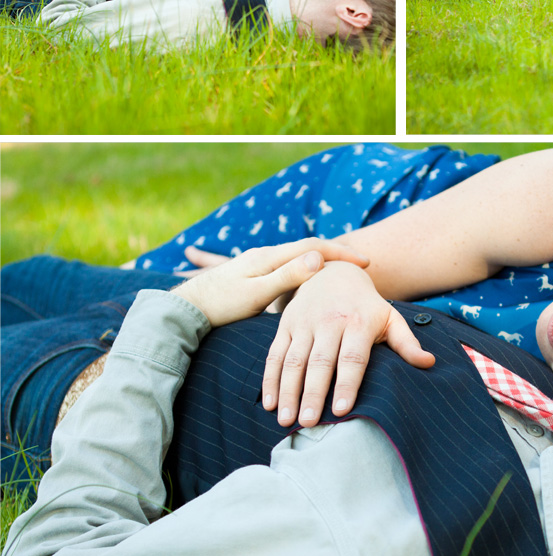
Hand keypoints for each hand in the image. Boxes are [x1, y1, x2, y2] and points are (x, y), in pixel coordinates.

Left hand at [172, 240, 368, 327]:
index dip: (342, 253)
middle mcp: (266, 256)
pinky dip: (305, 269)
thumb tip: (318, 259)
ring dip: (322, 261)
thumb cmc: (220, 305)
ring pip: (298, 258)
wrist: (184, 308)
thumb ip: (287, 277)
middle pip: (309, 249)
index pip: (314, 247)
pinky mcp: (252, 275)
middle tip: (360, 264)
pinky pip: (287, 268)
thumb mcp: (256, 294)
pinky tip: (307, 275)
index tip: (365, 263)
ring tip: (342, 271)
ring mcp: (258, 264)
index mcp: (270, 258)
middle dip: (336, 254)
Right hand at [263, 261, 434, 427]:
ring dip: (288, 391)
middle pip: (319, 362)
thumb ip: (407, 342)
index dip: (347, 383)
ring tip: (286, 419)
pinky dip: (270, 379)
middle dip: (312, 394)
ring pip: (293, 360)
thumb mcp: (390, 317)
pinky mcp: (285, 324)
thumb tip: (429, 363)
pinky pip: (275, 354)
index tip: (342, 410)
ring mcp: (304, 323)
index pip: (352, 357)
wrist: (333, 271)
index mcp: (357, 322)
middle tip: (309, 423)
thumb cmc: (366, 304)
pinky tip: (269, 402)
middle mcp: (328, 321)